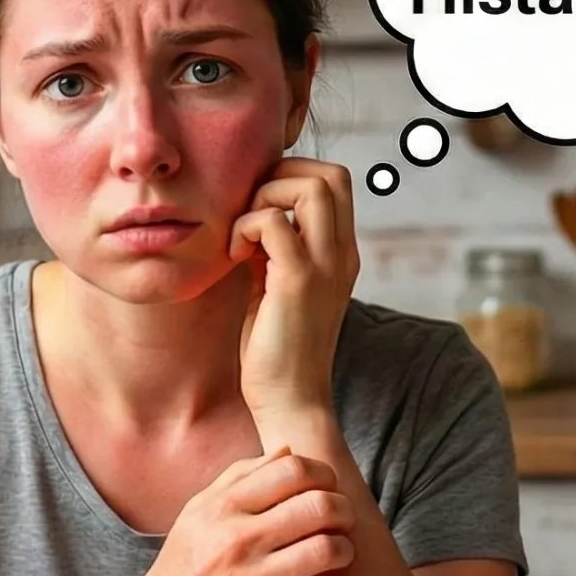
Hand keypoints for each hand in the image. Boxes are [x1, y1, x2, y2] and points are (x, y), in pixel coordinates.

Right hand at [112, 449, 353, 575]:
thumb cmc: (180, 569)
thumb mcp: (196, 514)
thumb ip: (238, 478)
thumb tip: (287, 450)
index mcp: (220, 509)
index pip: (292, 470)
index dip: (322, 474)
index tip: (325, 489)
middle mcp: (235, 541)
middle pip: (320, 506)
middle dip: (343, 511)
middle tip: (340, 522)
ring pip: (329, 550)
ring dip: (344, 550)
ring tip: (336, 555)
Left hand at [231, 158, 359, 423]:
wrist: (291, 401)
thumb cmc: (277, 350)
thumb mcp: (279, 288)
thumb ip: (275, 252)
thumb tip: (253, 221)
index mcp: (340, 253)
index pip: (337, 182)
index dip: (293, 177)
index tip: (258, 208)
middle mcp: (341, 253)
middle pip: (331, 174)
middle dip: (280, 176)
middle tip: (249, 213)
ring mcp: (325, 265)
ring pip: (310, 188)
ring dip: (263, 199)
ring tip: (241, 237)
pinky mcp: (297, 281)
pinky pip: (272, 223)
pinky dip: (245, 227)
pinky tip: (233, 256)